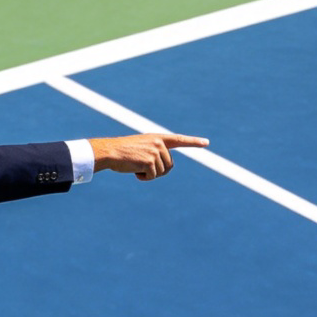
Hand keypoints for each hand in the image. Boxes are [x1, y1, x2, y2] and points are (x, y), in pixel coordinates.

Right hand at [89, 133, 208, 180]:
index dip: (194, 141)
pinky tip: (134, 171)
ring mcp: (155, 152)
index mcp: (158, 138)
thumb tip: (165, 166)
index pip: (179, 140)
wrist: (110, 152)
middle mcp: (159, 143)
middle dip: (158, 171)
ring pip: (161, 172)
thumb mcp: (141, 147)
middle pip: (169, 165)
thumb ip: (154, 152)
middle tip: (142, 167)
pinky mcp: (150, 161)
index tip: (206, 143)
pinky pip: (152, 176)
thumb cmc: (122, 152)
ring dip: (149, 174)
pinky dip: (143, 178)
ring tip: (136, 166)